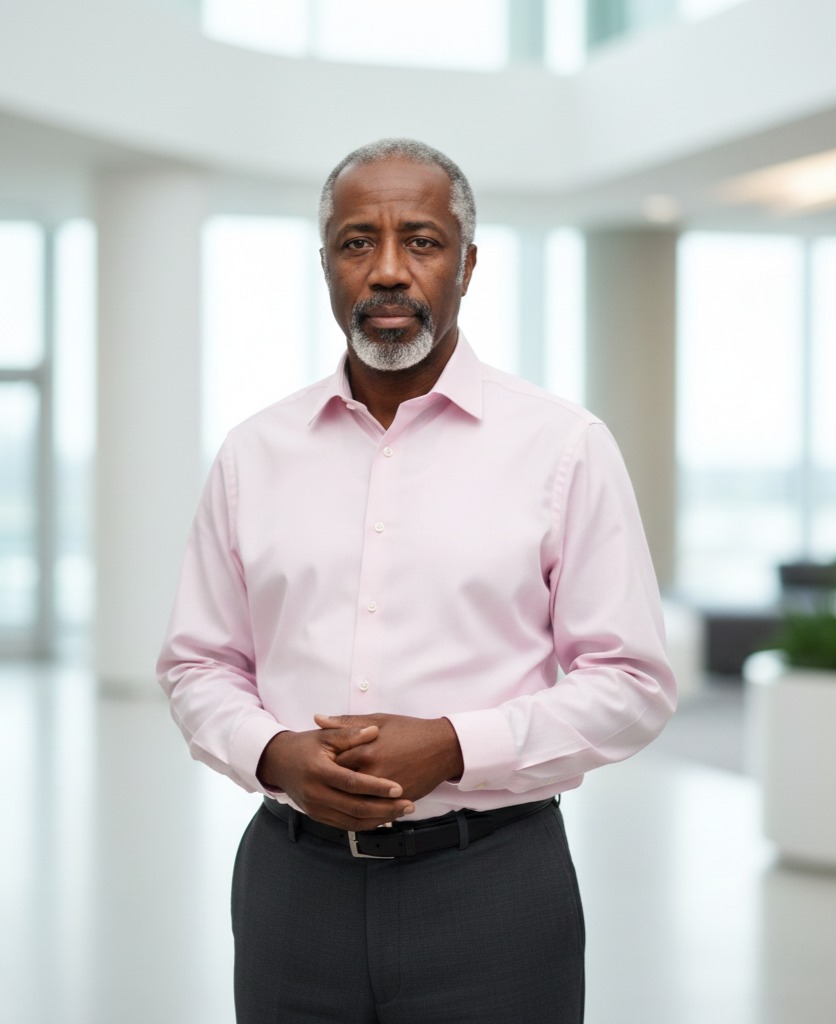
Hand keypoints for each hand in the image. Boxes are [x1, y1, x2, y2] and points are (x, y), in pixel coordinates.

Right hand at [256, 724, 414, 829]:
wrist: (278, 763)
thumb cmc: (305, 746)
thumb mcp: (324, 735)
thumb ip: (349, 734)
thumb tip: (374, 731)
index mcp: (319, 771)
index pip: (352, 783)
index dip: (376, 787)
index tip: (399, 788)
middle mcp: (316, 794)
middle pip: (355, 808)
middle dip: (384, 809)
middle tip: (408, 805)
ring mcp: (315, 808)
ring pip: (352, 821)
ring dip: (379, 819)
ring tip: (401, 812)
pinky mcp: (317, 816)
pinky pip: (345, 825)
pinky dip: (366, 823)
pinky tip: (383, 817)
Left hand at [316, 713, 463, 803]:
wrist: (443, 747)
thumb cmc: (410, 730)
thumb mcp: (378, 720)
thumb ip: (346, 723)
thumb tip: (318, 719)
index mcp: (364, 750)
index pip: (333, 763)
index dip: (324, 765)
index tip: (318, 765)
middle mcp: (372, 772)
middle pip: (341, 786)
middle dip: (331, 786)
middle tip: (324, 785)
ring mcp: (385, 790)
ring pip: (355, 803)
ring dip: (345, 803)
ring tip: (337, 800)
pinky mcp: (396, 801)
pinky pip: (373, 813)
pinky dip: (363, 813)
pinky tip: (356, 810)